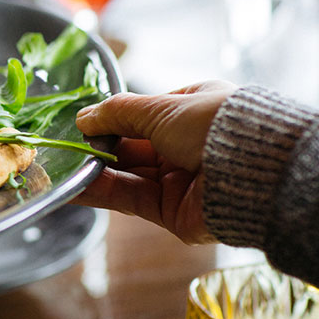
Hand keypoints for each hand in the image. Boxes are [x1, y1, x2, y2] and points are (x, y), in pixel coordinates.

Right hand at [72, 81, 236, 243]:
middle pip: (131, 146)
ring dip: (95, 169)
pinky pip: (129, 198)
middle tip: (67, 145)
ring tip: (62, 166)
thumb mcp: (163, 107)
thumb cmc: (217, 126)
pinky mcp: (171, 211)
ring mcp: (179, 179)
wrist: (256, 175)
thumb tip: (84, 117)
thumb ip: (119, 112)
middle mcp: (186, 145)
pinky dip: (101, 192)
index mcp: (193, 111)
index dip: (113, 118)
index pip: (144, 113)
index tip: (83, 121)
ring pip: (126, 173)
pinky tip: (74, 187)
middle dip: (99, 145)